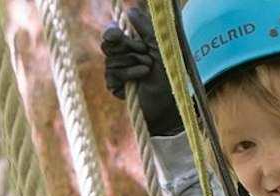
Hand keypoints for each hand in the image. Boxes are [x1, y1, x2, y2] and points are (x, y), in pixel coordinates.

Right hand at [100, 5, 181, 135]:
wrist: (171, 101)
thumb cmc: (170, 73)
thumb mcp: (160, 46)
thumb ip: (146, 28)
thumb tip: (130, 10)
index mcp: (131, 43)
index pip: (112, 32)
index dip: (113, 31)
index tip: (120, 33)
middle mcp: (121, 56)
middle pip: (108, 44)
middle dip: (128, 46)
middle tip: (145, 51)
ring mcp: (116, 71)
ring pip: (111, 59)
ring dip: (133, 61)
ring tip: (149, 67)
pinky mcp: (115, 86)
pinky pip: (113, 74)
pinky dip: (130, 73)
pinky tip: (142, 76)